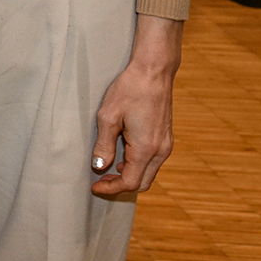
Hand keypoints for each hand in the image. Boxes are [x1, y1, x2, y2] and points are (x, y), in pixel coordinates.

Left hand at [91, 15, 180, 197]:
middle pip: (143, 183)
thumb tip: (99, 167)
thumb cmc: (129, 90)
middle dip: (121, 186)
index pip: (130, 182)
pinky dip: (138, 165)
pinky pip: (153, 161)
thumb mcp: (108, 117)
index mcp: (146, 149)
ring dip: (130, 176)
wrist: (153, 72)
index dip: (111, 188)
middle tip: (100, 182)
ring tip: (107, 170)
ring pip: (149, 173)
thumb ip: (104, 145)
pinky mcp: (166, 137)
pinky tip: (122, 157)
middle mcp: (161, 150)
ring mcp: (166, 144)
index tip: (94, 187)